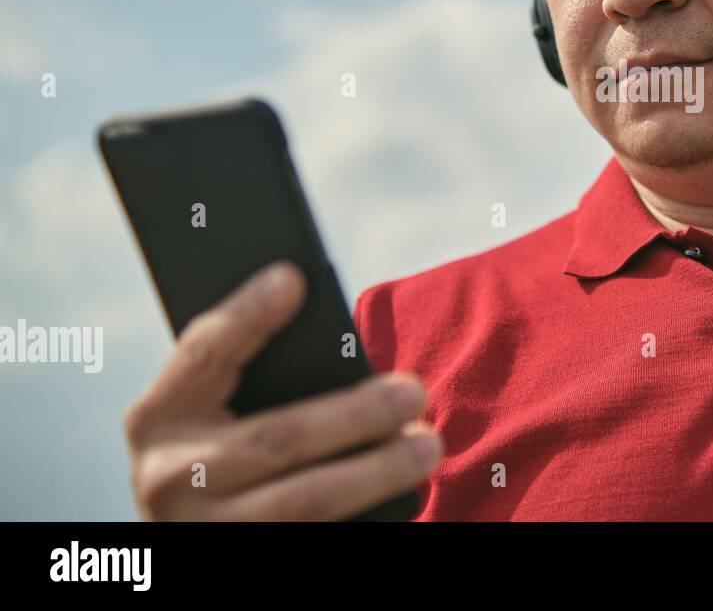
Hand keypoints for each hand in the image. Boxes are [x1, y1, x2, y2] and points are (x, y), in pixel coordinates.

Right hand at [123, 260, 441, 519]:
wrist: (199, 534)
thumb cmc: (224, 450)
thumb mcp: (214, 411)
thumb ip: (253, 373)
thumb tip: (333, 330)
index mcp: (158, 417)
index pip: (202, 353)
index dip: (246, 314)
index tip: (293, 278)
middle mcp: (170, 477)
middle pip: (276, 437)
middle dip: (355, 414)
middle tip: (414, 391)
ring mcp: (204, 531)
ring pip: (304, 499)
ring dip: (377, 470)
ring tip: (428, 444)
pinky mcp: (243, 560)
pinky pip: (317, 534)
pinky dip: (368, 510)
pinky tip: (408, 492)